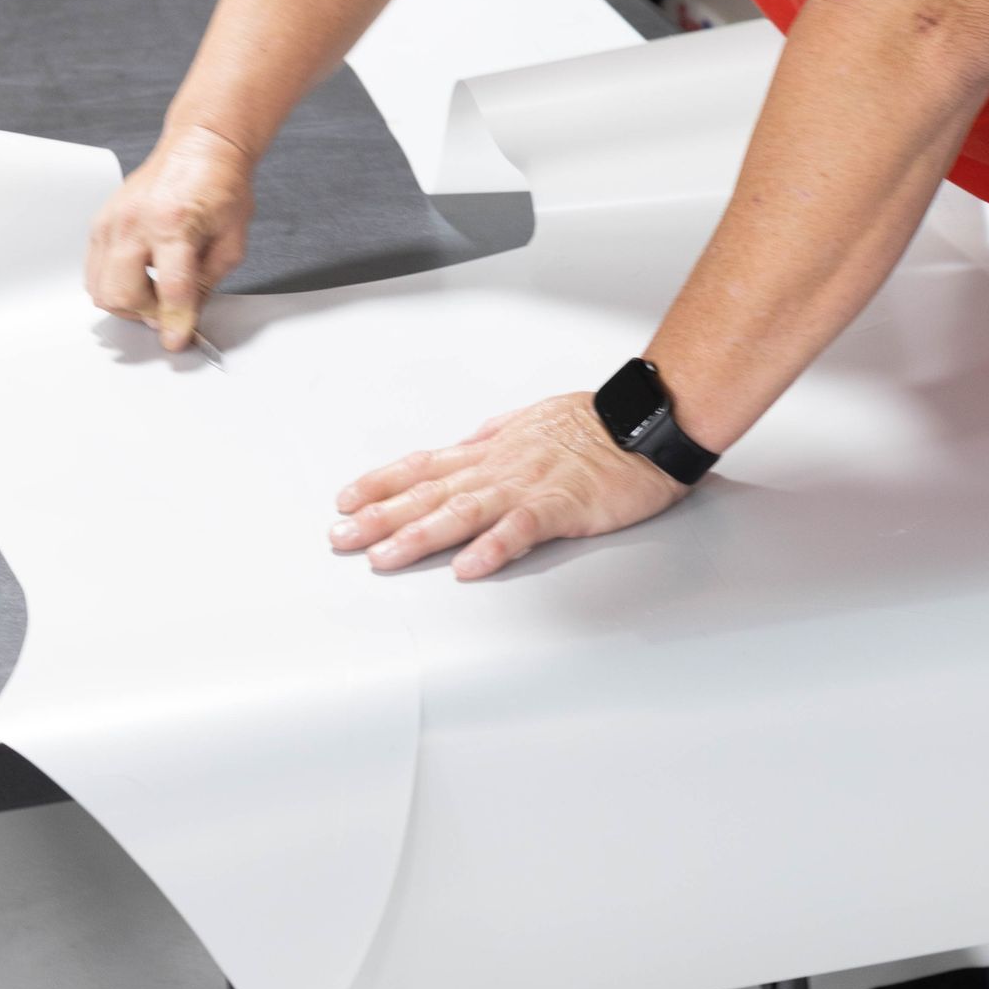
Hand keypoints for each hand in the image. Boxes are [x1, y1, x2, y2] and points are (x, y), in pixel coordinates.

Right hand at [84, 124, 254, 351]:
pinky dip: (115, 282)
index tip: (175, 340)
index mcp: (174, 223)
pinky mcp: (101, 221)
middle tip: (169, 309)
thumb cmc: (221, 185)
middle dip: (145, 313)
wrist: (202, 147)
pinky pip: (95, 269)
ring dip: (127, 301)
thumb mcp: (232, 241)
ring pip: (101, 287)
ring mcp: (112, 220)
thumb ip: (207, 283)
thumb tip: (185, 317)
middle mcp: (136, 221)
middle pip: (121, 293)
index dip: (174, 322)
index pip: (170, 289)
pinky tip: (140, 274)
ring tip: (154, 291)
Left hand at [331, 391, 684, 581]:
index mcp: (493, 450)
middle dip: (380, 516)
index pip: (425, 466)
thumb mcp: (534, 420)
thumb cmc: (599, 424)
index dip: (382, 483)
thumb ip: (497, 434)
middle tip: (340, 538)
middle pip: (430, 492)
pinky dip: (494, 548)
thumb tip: (467, 438)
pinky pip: (522, 528)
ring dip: (420, 535)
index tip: (346, 501)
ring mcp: (529, 485)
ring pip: (463, 511)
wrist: (648, 421)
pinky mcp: (563, 505)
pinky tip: (467, 569)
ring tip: (384, 556)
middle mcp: (500, 466)